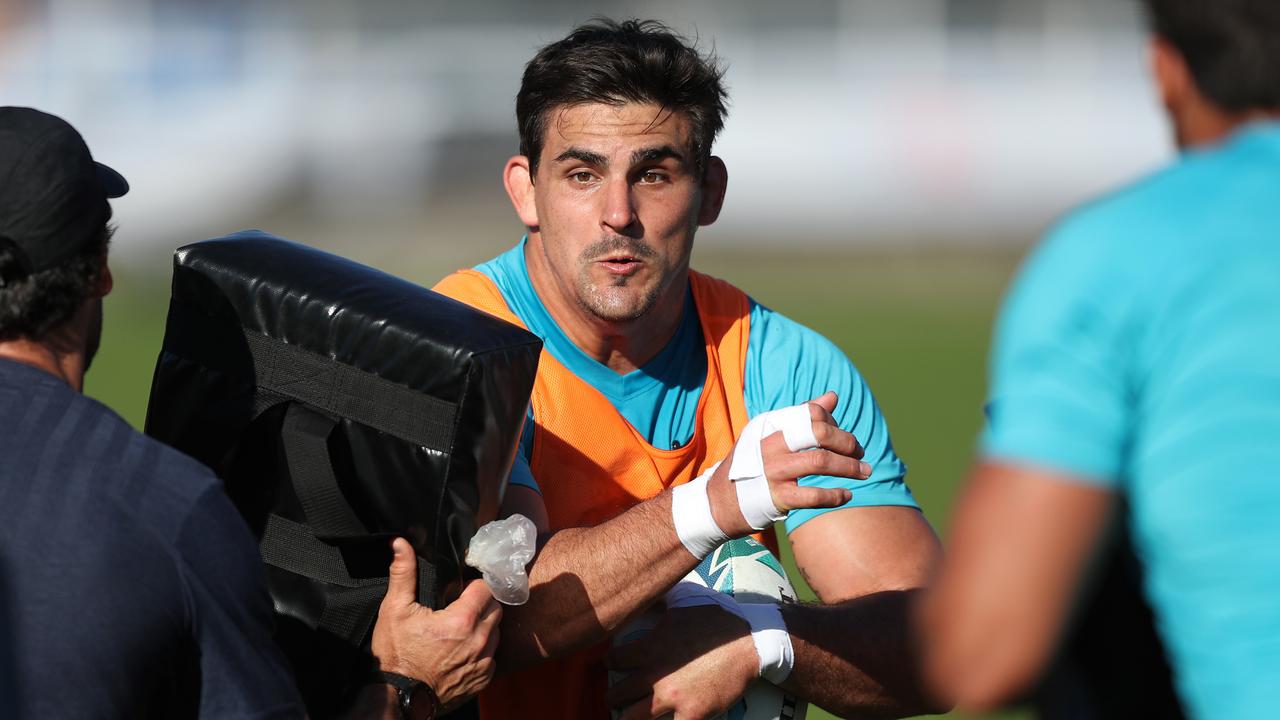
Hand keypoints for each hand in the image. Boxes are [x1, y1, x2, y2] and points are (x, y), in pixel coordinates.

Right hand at [371, 538, 501, 710]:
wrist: (397, 698)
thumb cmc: (396, 656)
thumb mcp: (395, 609)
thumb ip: (403, 573)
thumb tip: (401, 544)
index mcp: (461, 621)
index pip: (486, 588)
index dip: (475, 584)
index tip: (463, 588)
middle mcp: (478, 642)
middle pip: (495, 608)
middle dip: (481, 603)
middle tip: (460, 606)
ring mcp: (483, 663)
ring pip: (497, 632)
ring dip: (484, 626)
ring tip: (461, 628)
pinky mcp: (483, 680)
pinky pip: (493, 656)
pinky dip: (483, 650)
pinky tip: (463, 649)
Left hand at [607, 606, 757, 719]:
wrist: (748, 644)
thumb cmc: (715, 622)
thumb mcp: (682, 603)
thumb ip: (659, 603)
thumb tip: (646, 591)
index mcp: (649, 648)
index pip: (612, 660)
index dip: (610, 663)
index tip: (612, 665)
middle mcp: (655, 675)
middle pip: (616, 695)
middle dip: (613, 696)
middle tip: (616, 697)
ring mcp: (672, 698)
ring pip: (632, 719)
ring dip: (628, 718)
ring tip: (628, 716)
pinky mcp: (692, 714)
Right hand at [709, 391, 868, 536]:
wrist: (716, 502)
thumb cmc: (750, 467)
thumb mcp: (769, 436)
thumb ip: (801, 417)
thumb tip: (833, 396)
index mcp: (770, 426)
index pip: (811, 413)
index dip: (834, 422)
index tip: (844, 437)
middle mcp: (771, 445)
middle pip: (818, 432)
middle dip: (847, 442)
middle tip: (861, 453)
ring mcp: (772, 471)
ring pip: (820, 461)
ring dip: (849, 467)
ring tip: (866, 472)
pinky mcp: (776, 497)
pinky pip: (813, 495)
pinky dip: (835, 495)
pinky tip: (847, 495)